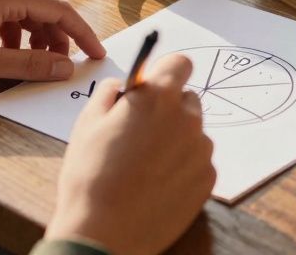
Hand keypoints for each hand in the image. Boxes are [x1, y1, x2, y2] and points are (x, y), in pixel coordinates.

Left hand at [0, 0, 105, 83]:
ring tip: (38, 63)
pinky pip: (10, 13)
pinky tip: (10, 54)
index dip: (82, 34)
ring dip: (40, 37)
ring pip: (29, 11)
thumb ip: (31, 64)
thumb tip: (66, 67)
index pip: (60, 11)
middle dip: (63, 37)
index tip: (96, 54)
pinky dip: (20, 34)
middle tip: (70, 63)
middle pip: (47, 8)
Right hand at [46, 54, 214, 253]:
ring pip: (193, 132)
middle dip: (168, 108)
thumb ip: (110, 94)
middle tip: (142, 131)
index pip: (180, 63)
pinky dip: (183, 167)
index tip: (155, 85)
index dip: (165, 72)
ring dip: (176, 139)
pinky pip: (197, 161)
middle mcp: (187, 118)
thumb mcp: (88, 123)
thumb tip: (122, 86)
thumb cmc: (91, 176)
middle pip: (187, 99)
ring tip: (145, 164)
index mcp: (157, 97)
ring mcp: (201, 150)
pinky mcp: (207, 178)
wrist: (104, 231)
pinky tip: (157, 183)